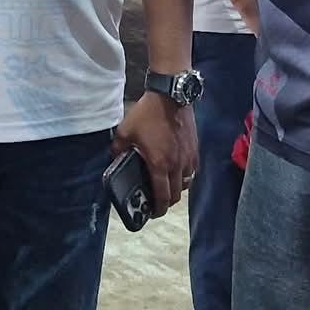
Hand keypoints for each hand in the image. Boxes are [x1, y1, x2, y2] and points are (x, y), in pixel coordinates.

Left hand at [113, 92, 197, 216]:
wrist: (170, 96)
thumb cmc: (147, 114)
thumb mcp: (125, 131)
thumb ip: (117, 150)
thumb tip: (115, 160)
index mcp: (159, 164)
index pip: (162, 196)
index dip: (158, 209)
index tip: (153, 212)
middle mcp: (177, 165)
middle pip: (176, 194)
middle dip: (167, 202)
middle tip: (158, 201)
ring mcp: (188, 157)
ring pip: (187, 183)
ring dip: (177, 189)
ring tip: (167, 185)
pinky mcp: (195, 148)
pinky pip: (193, 170)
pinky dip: (186, 175)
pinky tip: (177, 170)